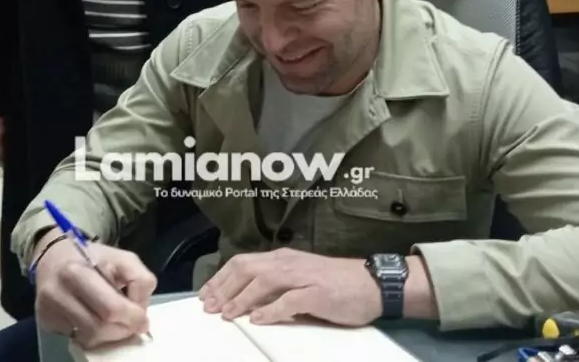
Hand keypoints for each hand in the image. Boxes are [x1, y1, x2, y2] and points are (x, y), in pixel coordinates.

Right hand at [34, 233, 157, 348]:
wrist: (52, 256)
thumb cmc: (91, 258)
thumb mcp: (121, 258)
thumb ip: (138, 279)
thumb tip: (140, 312)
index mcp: (78, 271)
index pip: (111, 308)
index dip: (132, 318)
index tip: (142, 319)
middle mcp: (58, 292)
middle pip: (99, 327)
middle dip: (122, 330)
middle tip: (131, 325)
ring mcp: (48, 310)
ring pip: (88, 338)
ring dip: (108, 335)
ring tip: (115, 323)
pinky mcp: (45, 322)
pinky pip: (76, 338)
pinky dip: (92, 335)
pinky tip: (95, 321)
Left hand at [197, 248, 380, 326]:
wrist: (372, 283)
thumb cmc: (336, 283)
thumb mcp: (300, 279)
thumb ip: (276, 285)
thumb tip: (246, 300)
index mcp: (282, 258)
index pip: (243, 262)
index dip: (221, 278)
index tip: (205, 295)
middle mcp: (288, 262)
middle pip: (247, 269)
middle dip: (224, 288)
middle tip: (209, 307)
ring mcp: (303, 276)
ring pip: (263, 282)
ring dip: (241, 299)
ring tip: (227, 314)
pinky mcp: (317, 293)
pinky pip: (289, 300)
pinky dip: (271, 310)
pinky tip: (258, 320)